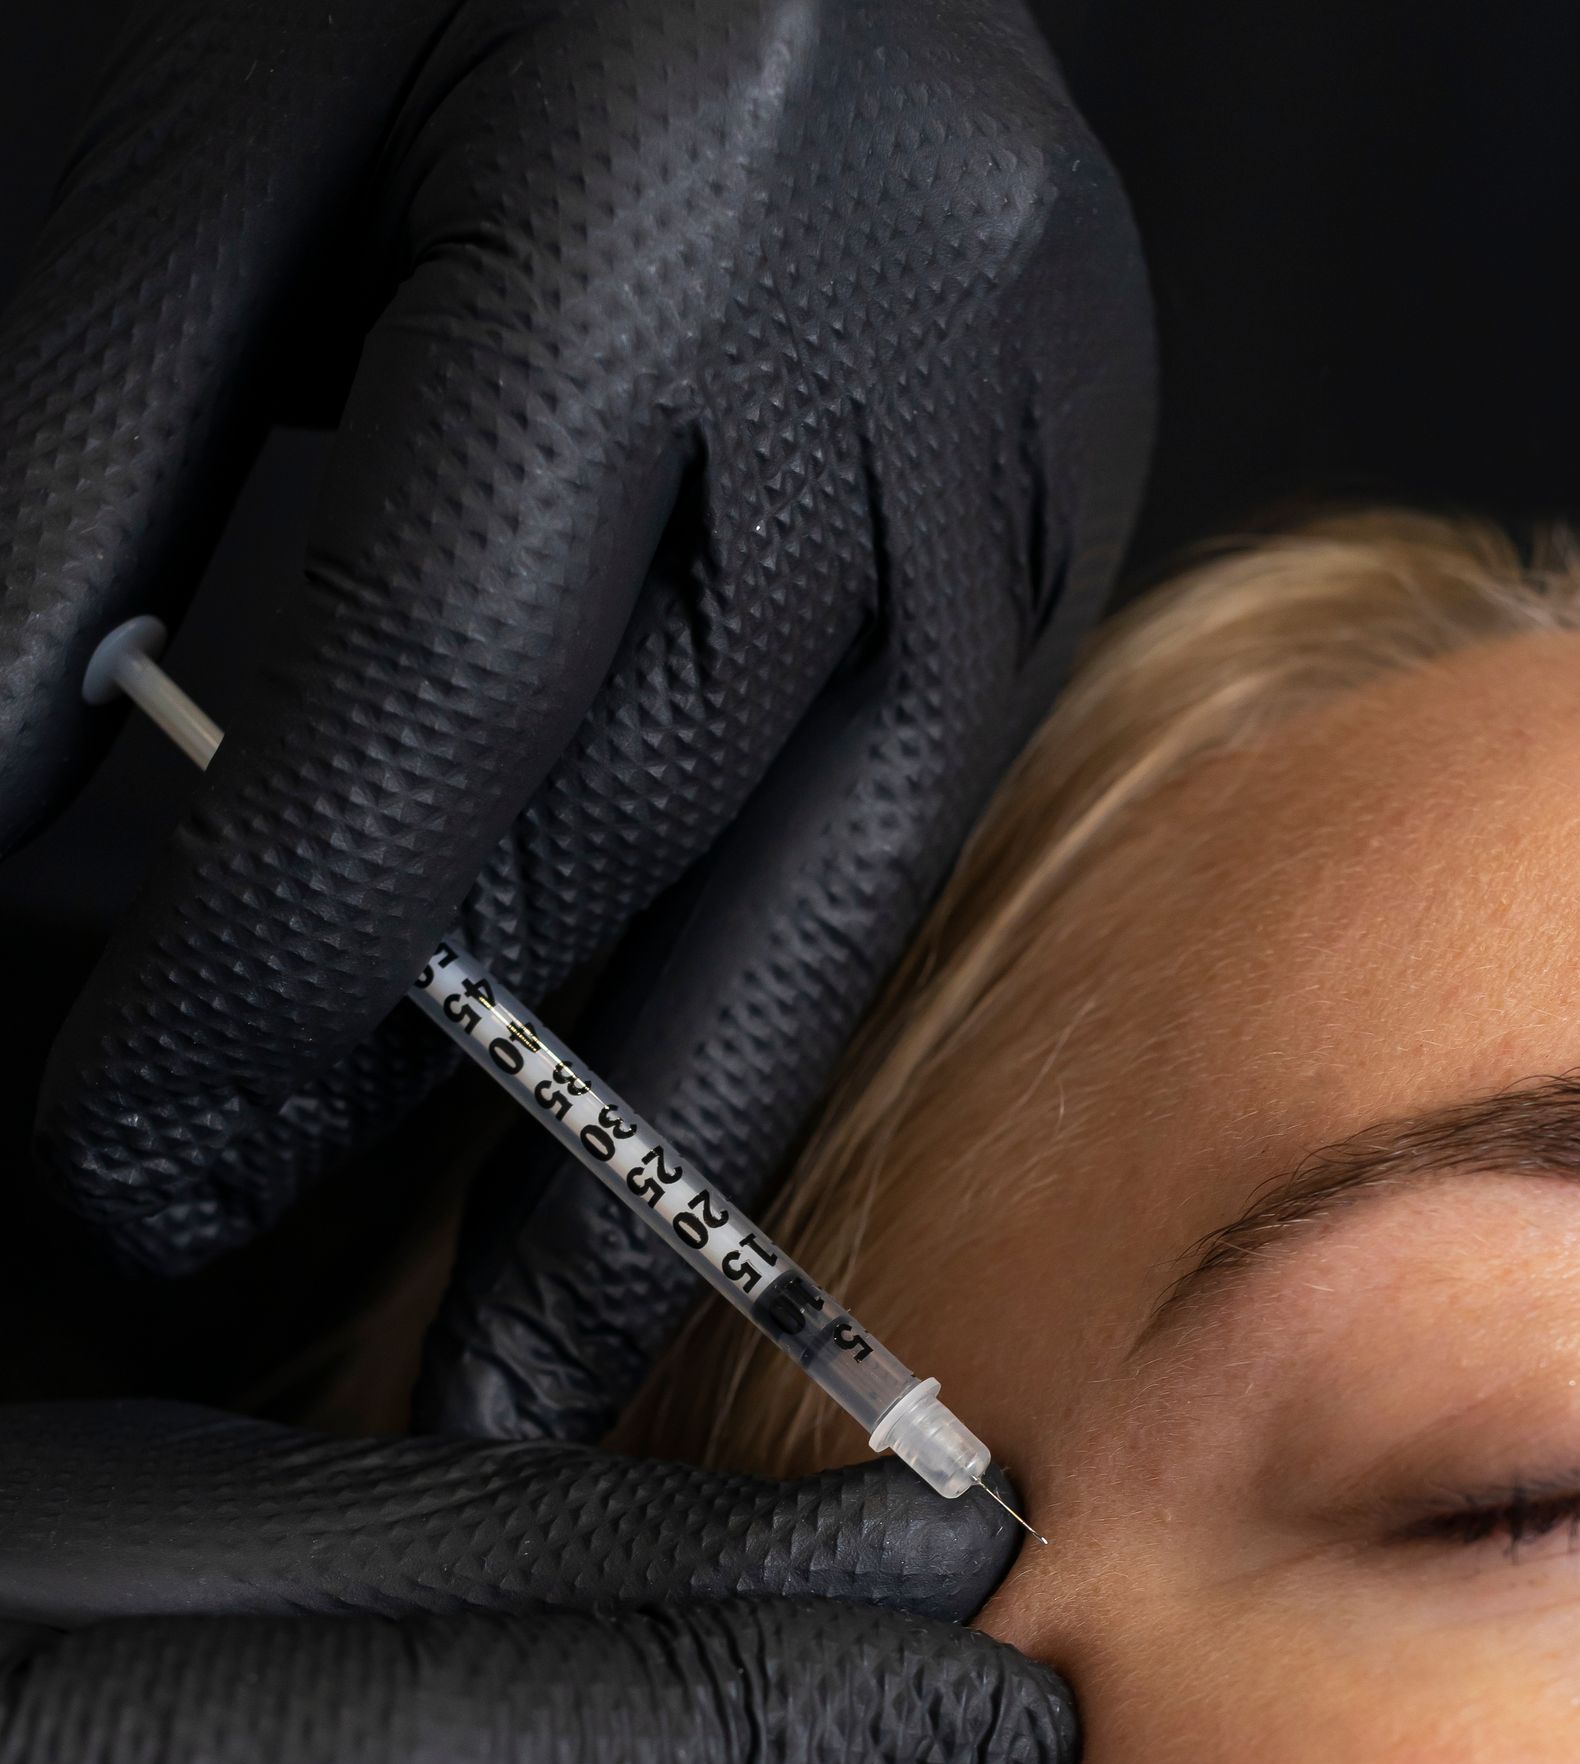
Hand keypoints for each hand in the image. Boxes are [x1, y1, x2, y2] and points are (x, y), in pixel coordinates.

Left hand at [0, 0, 1152, 1434]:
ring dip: (650, 1159)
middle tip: (316, 1339)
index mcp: (663, 176)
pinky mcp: (1076, 515)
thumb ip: (85, 487)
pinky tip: (653, 1158)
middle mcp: (905, 331)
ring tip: (524, 1385)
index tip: (136, 1163)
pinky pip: (902, 826)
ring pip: (820, 881)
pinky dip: (755, 1006)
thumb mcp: (219, 158)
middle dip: (450, 1110)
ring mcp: (1031, 439)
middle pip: (648, 813)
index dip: (279, 957)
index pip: (443, 667)